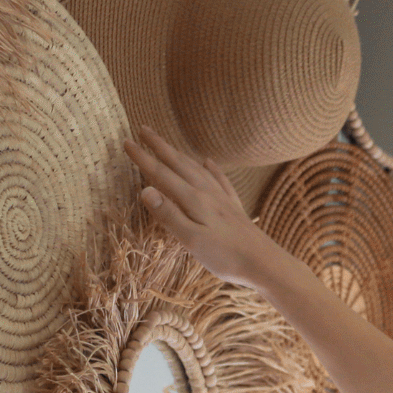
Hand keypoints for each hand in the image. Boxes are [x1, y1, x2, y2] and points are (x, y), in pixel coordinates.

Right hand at [125, 129, 286, 288]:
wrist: (265, 263)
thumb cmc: (226, 257)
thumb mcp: (191, 240)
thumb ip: (169, 215)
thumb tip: (145, 190)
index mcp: (193, 200)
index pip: (162, 174)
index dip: (143, 158)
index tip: (127, 142)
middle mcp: (207, 193)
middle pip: (179, 164)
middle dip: (160, 146)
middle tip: (143, 129)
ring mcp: (222, 198)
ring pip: (197, 168)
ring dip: (180, 154)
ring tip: (169, 145)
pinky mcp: (234, 206)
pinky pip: (219, 179)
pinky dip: (211, 168)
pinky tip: (209, 162)